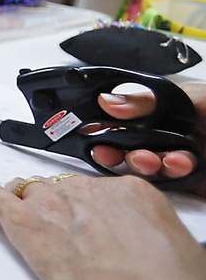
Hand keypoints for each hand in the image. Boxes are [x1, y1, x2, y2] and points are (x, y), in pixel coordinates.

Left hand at [0, 174, 205, 279]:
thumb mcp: (182, 258)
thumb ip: (157, 244)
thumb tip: (153, 257)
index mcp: (135, 195)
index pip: (104, 193)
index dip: (92, 211)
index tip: (89, 224)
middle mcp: (91, 190)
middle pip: (63, 191)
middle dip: (58, 209)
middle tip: (56, 231)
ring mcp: (55, 202)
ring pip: (29, 192)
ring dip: (23, 202)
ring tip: (16, 213)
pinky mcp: (26, 223)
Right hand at [90, 81, 205, 195]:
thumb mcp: (192, 97)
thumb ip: (149, 99)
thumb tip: (107, 100)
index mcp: (165, 109)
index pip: (125, 115)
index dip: (104, 123)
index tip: (88, 129)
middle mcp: (168, 133)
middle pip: (128, 142)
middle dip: (116, 148)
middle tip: (107, 151)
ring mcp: (176, 158)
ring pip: (144, 164)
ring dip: (141, 162)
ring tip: (150, 159)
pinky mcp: (188, 182)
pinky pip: (166, 182)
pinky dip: (167, 175)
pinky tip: (177, 165)